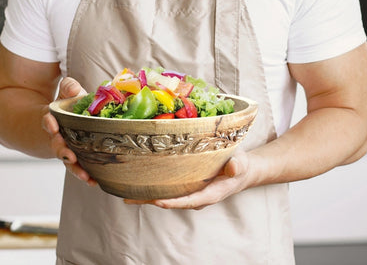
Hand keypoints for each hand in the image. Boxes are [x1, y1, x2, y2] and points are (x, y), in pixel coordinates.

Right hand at [42, 77, 96, 185]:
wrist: (61, 120)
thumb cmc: (67, 104)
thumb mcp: (66, 92)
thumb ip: (68, 87)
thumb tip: (74, 89)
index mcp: (53, 120)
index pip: (47, 121)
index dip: (48, 122)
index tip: (50, 121)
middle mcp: (57, 138)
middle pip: (56, 146)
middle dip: (61, 149)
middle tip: (68, 152)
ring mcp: (66, 149)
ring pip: (68, 161)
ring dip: (75, 167)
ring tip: (84, 174)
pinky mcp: (77, 157)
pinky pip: (80, 167)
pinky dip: (86, 175)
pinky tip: (95, 182)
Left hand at [125, 150, 250, 209]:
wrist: (239, 170)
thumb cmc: (239, 165)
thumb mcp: (240, 163)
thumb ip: (236, 166)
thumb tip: (233, 168)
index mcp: (209, 193)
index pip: (189, 200)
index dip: (174, 202)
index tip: (157, 201)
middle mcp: (196, 196)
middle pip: (172, 201)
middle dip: (152, 201)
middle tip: (131, 197)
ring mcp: (189, 192)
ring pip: (166, 197)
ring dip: (146, 197)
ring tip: (125, 194)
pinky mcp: (184, 186)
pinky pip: (166, 190)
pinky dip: (151, 189)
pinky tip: (135, 187)